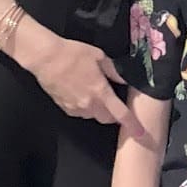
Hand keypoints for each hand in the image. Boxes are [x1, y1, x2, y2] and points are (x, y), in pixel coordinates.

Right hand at [21, 30, 137, 129]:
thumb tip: (125, 80)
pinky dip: (84, 107)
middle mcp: (89, 104)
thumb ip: (113, 71)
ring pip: (92, 116)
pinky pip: (79, 112)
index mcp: (101, 92)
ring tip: (94, 93)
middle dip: (113, 114)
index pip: (120, 114)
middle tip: (113, 101)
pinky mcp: (64, 108)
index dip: (132, 125)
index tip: (141, 133)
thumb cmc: (74, 53)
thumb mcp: (99, 57)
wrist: (46, 58)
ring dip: (97, 109)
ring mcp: (75, 108)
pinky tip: (80, 93)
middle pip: (106, 119)